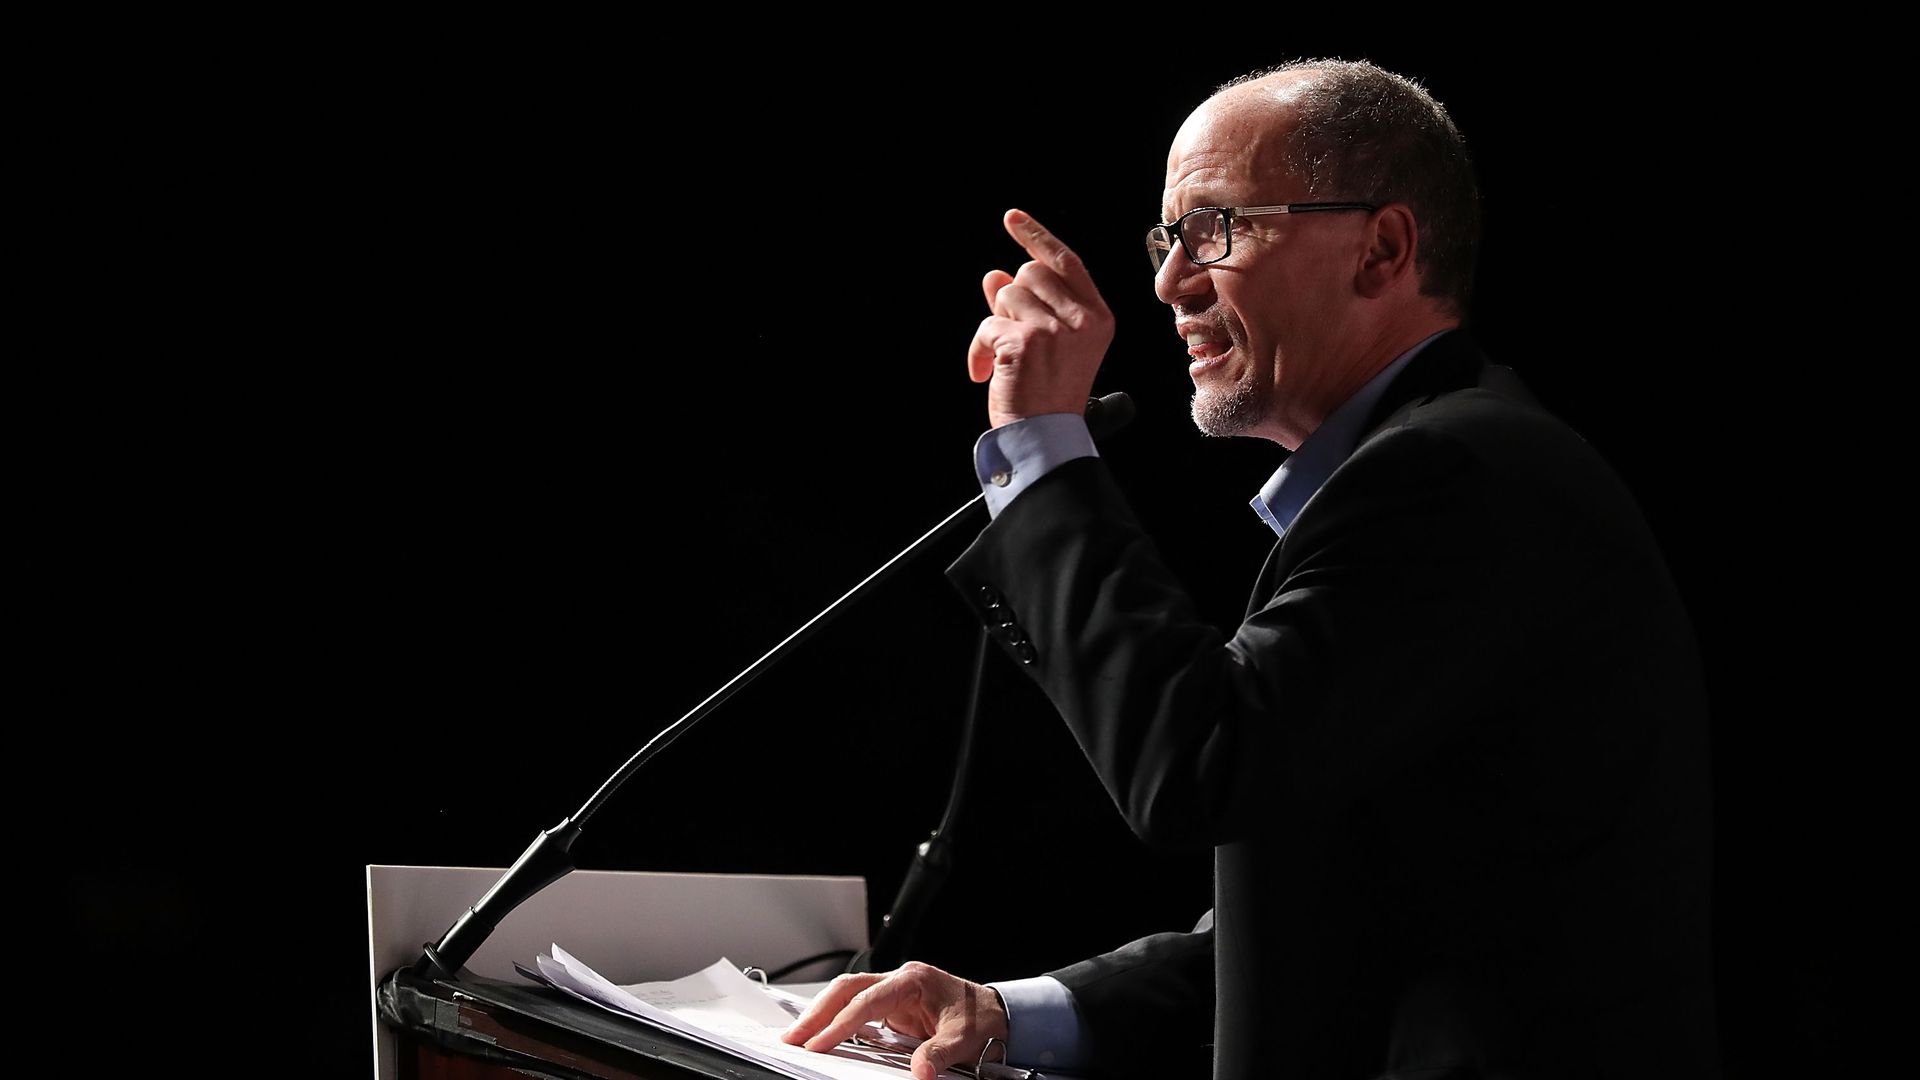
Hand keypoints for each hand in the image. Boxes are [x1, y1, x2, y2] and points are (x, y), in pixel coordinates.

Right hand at [780, 961, 1008, 1079]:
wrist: (997, 1013)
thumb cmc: (981, 1019)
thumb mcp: (962, 1040)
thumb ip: (937, 1054)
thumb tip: (920, 1073)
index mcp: (913, 980)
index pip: (866, 1001)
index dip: (840, 1023)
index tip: (820, 1045)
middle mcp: (899, 979)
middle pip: (846, 988)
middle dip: (818, 1012)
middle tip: (794, 1037)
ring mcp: (894, 989)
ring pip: (847, 993)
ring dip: (822, 1013)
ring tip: (800, 1037)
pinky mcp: (892, 1003)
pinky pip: (856, 1005)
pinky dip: (837, 1018)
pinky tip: (823, 1035)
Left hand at [968, 209, 1115, 428]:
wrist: (1044, 438)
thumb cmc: (1047, 395)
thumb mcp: (1048, 345)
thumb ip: (1028, 306)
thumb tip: (996, 275)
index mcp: (1097, 317)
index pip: (1066, 261)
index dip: (1037, 237)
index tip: (1012, 218)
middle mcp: (1083, 319)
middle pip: (1029, 273)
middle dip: (1011, 300)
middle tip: (1015, 339)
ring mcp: (1056, 328)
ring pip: (1005, 294)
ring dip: (996, 325)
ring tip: (1008, 360)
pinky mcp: (1026, 341)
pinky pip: (987, 324)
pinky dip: (979, 350)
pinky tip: (986, 373)